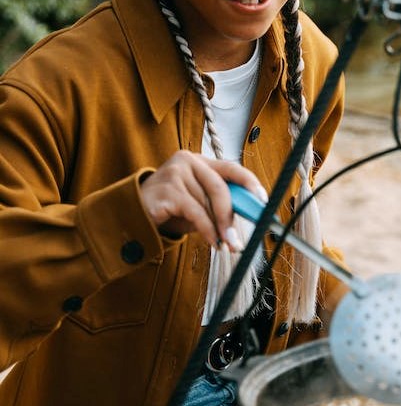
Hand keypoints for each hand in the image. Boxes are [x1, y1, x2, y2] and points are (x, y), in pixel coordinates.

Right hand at [139, 151, 266, 249]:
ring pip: (208, 204)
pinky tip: (212, 242)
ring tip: (223, 244)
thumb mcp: (198, 204)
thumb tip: (247, 215)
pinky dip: (207, 231)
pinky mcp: (166, 190)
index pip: (231, 168)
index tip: (263, 201)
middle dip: (232, 216)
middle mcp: (187, 161)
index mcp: (199, 161)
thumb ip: (218, 204)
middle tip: (238, 240)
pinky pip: (196, 213)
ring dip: (218, 229)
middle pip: (221, 187)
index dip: (250, 184)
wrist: (133, 215)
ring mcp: (175, 173)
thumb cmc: (170, 210)